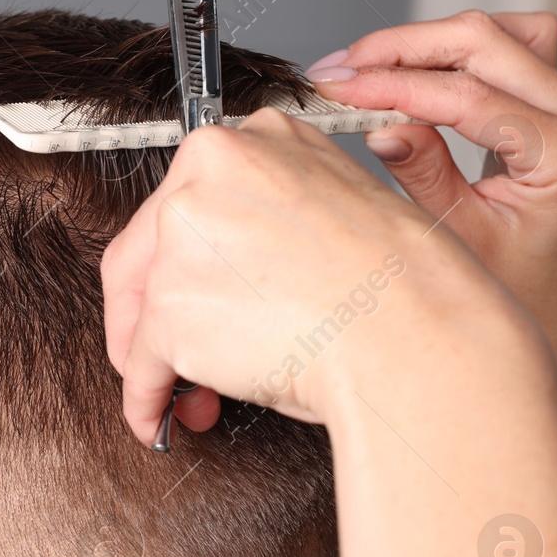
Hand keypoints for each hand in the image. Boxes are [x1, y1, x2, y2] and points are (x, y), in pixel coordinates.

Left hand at [101, 107, 504, 444]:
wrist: (416, 335)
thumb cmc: (400, 289)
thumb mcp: (338, 206)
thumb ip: (272, 217)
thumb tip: (229, 272)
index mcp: (253, 140)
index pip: (187, 203)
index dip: (188, 263)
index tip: (198, 292)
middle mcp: (204, 175)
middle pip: (144, 253)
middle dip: (155, 314)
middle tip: (178, 355)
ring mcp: (180, 239)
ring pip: (142, 311)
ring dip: (160, 360)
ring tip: (194, 396)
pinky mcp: (169, 308)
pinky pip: (140, 366)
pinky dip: (144, 399)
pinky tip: (159, 416)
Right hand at [303, 10, 556, 395]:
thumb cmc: (528, 291)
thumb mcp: (464, 240)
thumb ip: (424, 174)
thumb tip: (380, 124)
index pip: (466, 94)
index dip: (392, 84)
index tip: (337, 87)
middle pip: (482, 41)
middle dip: (400, 48)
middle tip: (338, 69)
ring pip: (495, 32)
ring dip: (426, 42)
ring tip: (367, 67)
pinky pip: (507, 46)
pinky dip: (453, 51)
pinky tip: (412, 72)